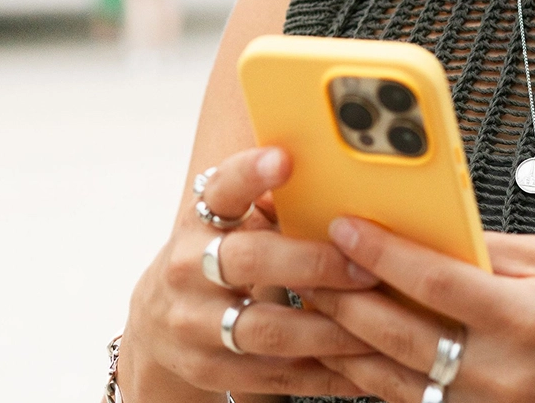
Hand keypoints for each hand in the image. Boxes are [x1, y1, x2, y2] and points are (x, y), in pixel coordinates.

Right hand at [119, 147, 380, 399]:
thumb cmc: (216, 255)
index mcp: (201, 220)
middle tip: (366, 268)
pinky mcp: (208, 369)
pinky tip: (359, 368)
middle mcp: (188, 268)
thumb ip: (272, 204)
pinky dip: (321, 373)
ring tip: (376, 323)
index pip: (223, 189)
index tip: (285, 159)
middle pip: (251, 261)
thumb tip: (345, 181)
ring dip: (329, 330)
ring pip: (267, 330)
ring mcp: (193, 324)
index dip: (251, 173)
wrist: (158, 319)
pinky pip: (273, 375)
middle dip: (314, 264)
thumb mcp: (229, 222)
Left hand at [303, 218, 534, 402]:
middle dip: (344, 297)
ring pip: (390, 377)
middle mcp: (497, 371)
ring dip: (344, 341)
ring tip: (314, 304)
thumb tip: (426, 230)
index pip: (434, 280)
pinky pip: (408, 401)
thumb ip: (487, 249)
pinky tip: (346, 350)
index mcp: (521, 318)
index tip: (344, 224)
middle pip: (398, 334)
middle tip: (308, 264)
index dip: (382, 251)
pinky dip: (370, 376)